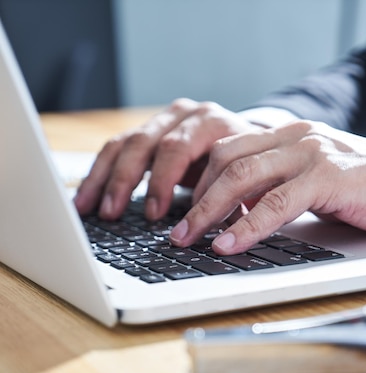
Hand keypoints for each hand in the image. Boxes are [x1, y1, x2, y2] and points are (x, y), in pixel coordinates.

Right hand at [73, 98, 260, 219]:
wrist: (250, 145)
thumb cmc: (250, 168)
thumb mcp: (250, 182)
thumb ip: (236, 204)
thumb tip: (225, 236)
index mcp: (213, 123)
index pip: (177, 147)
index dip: (162, 181)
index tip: (154, 214)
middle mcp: (187, 115)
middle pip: (145, 142)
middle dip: (126, 181)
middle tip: (113, 213)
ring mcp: (165, 119)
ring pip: (125, 143)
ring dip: (105, 178)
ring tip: (90, 209)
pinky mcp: (149, 130)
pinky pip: (117, 149)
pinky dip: (100, 174)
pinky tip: (87, 198)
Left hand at [169, 120, 365, 254]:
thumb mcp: (314, 179)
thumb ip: (280, 185)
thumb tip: (239, 212)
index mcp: (288, 135)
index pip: (228, 149)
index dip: (198, 180)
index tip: (181, 210)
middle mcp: (295, 137)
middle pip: (225, 159)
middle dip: (193, 197)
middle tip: (175, 229)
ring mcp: (312, 153)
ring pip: (243, 175)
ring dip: (208, 211)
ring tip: (188, 239)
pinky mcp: (329, 176)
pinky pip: (277, 202)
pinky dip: (247, 225)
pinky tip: (229, 244)